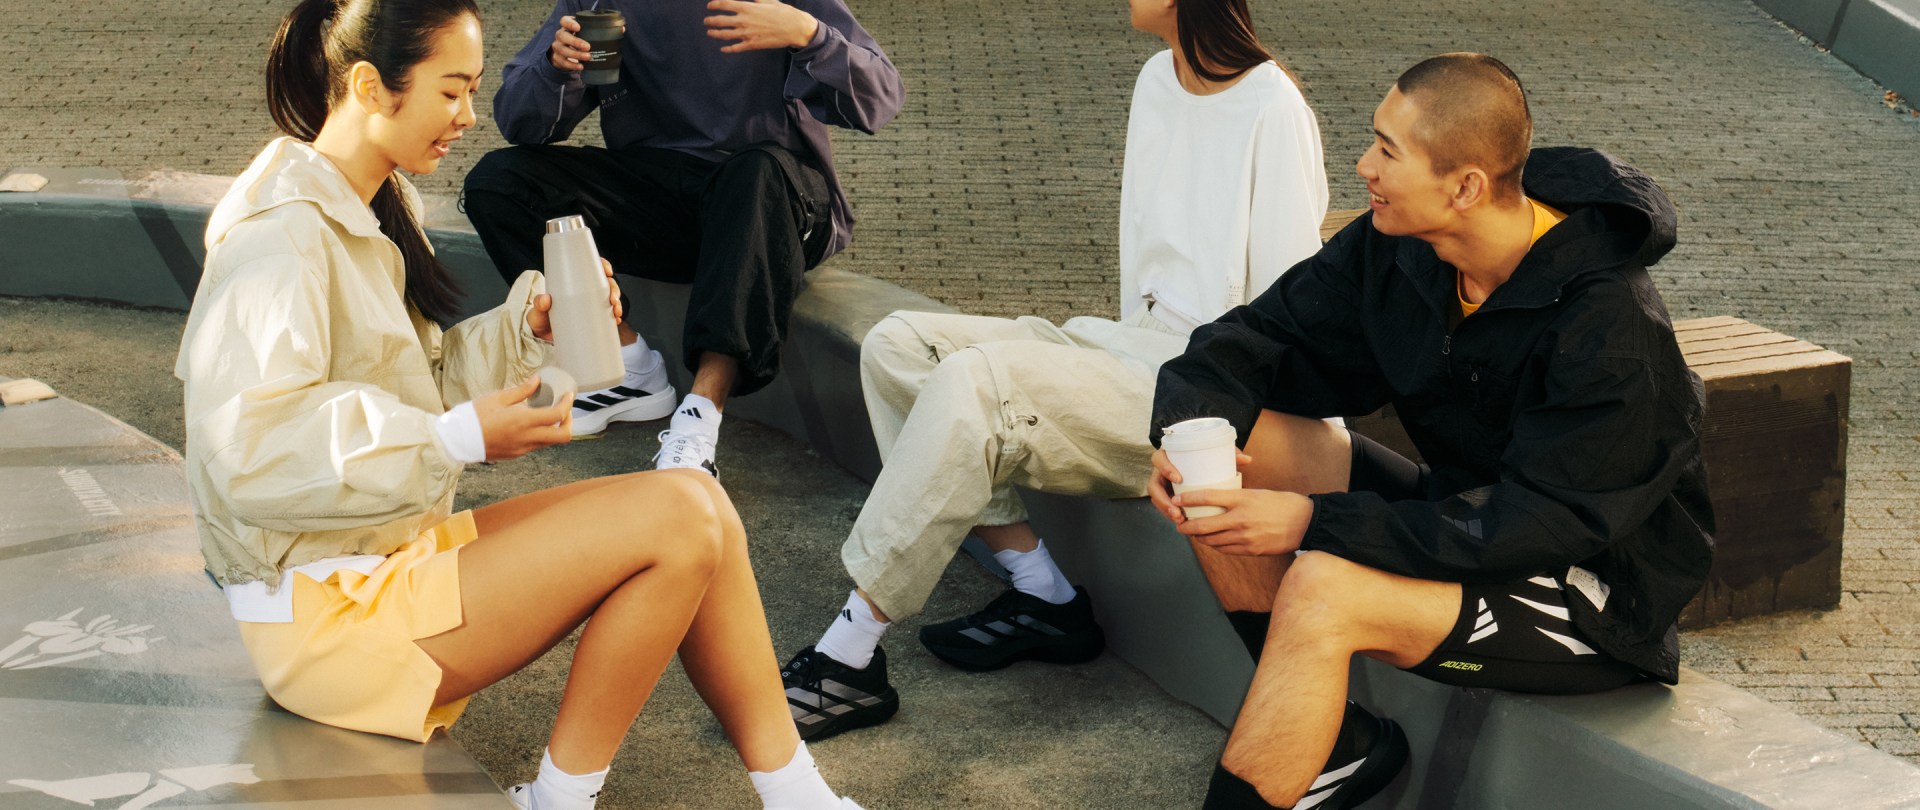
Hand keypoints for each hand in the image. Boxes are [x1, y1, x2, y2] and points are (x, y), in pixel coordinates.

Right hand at [474, 376, 573, 459]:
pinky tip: (531, 425)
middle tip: (564, 410)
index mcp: (523, 421)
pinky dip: (541, 435)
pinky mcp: (516, 454)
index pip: (557, 415)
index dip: (568, 404)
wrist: (458, 439)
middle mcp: (527, 437)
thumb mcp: (498, 398)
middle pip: (563, 436)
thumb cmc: (475, 416)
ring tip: (548, 416)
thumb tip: (537, 380)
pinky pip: (536, 445)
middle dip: (569, 423)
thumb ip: (521, 390)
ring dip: (555, 429)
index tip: (568, 395)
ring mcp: (523, 448)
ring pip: (550, 442)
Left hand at [527, 257, 622, 340]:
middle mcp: (583, 293)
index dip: (602, 266)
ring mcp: (589, 305)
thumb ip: (539, 304)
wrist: (541, 338)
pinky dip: (615, 317)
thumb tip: (545, 299)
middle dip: (614, 289)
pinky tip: (616, 321)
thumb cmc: (539, 319)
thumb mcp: (537, 311)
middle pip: (605, 283)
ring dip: (618, 303)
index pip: (590, 268)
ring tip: (616, 313)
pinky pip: (608, 314)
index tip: (608, 272)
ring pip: (609, 298)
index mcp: (572, 284)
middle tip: (613, 301)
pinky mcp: (592, 319)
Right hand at [549, 15, 619, 72]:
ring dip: (576, 55)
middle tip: (588, 47)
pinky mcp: (558, 59)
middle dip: (575, 41)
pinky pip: (563, 62)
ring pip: (563, 50)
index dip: (569, 23)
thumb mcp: (589, 35)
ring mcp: (558, 47)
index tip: (578, 28)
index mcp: (568, 27)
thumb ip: (603, 32)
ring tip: (588, 58)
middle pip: (562, 36)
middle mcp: (561, 35)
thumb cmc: (582, 41)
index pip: (564, 21)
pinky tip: (581, 67)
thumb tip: (622, 29)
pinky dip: (572, 65)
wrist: (568, 55)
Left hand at [705, 0, 818, 52]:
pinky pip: (736, 47)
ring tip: (710, 32)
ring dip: (715, 33)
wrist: (795, 28)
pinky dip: (728, 49)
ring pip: (725, 34)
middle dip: (711, 20)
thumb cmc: (783, 12)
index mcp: (748, 8)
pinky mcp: (752, 44)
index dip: (715, 5)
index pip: (725, 4)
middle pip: (721, 20)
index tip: (710, 6)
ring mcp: (747, 34)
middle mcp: (744, 20)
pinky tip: (723, 49)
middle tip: (706, 21)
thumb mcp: (769, 0)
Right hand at [1147, 446, 1253, 524]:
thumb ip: (1230, 454)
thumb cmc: (1207, 455)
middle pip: (1154, 485)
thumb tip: (1248, 460)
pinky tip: (1180, 522)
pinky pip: (1164, 506)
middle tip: (1177, 510)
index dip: (1165, 468)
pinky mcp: (1167, 495)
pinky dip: (1170, 514)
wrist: (1199, 461)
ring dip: (1165, 510)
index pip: (1159, 459)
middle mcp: (1162, 470)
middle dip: (1163, 500)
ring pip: (1157, 499)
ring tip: (1179, 519)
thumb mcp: (1216, 453)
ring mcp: (1163, 484)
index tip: (1178, 478)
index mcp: (1169, 455)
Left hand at [1174, 489, 1313, 555]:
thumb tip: (1217, 499)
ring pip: (1211, 541)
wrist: (1305, 522)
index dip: (1188, 499)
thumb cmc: (1282, 503)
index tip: (1177, 500)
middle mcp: (1240, 518)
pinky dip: (1215, 545)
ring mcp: (1245, 537)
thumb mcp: (1257, 493)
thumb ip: (1237, 497)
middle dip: (1186, 526)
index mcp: (1242, 498)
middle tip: (1179, 524)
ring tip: (1193, 534)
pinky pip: (1225, 550)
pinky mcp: (1250, 550)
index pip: (1207, 497)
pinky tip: (1211, 541)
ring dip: (1199, 538)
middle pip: (1203, 525)